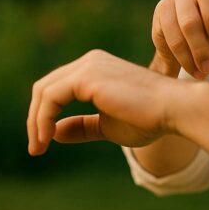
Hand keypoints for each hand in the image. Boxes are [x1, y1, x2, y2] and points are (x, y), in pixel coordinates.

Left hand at [26, 49, 184, 155]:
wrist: (173, 108)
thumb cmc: (149, 118)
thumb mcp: (108, 125)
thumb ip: (83, 126)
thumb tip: (53, 132)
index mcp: (97, 68)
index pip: (58, 88)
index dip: (44, 115)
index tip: (42, 143)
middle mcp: (91, 61)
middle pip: (45, 87)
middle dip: (35, 119)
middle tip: (35, 148)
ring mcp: (89, 66)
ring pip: (43, 91)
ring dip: (35, 122)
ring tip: (38, 147)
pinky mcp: (87, 77)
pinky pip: (50, 98)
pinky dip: (42, 119)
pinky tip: (46, 139)